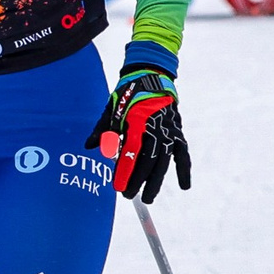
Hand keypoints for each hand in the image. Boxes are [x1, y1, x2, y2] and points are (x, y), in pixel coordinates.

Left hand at [85, 66, 189, 202]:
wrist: (151, 74)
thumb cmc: (128, 93)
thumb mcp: (111, 108)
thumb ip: (102, 129)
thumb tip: (89, 146)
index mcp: (137, 120)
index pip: (131, 151)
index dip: (125, 170)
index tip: (117, 186)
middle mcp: (156, 126)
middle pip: (148, 159)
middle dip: (138, 180)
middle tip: (128, 195)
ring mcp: (169, 129)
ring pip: (164, 160)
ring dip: (156, 180)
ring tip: (148, 198)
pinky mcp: (177, 131)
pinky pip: (182, 153)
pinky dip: (183, 170)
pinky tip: (183, 186)